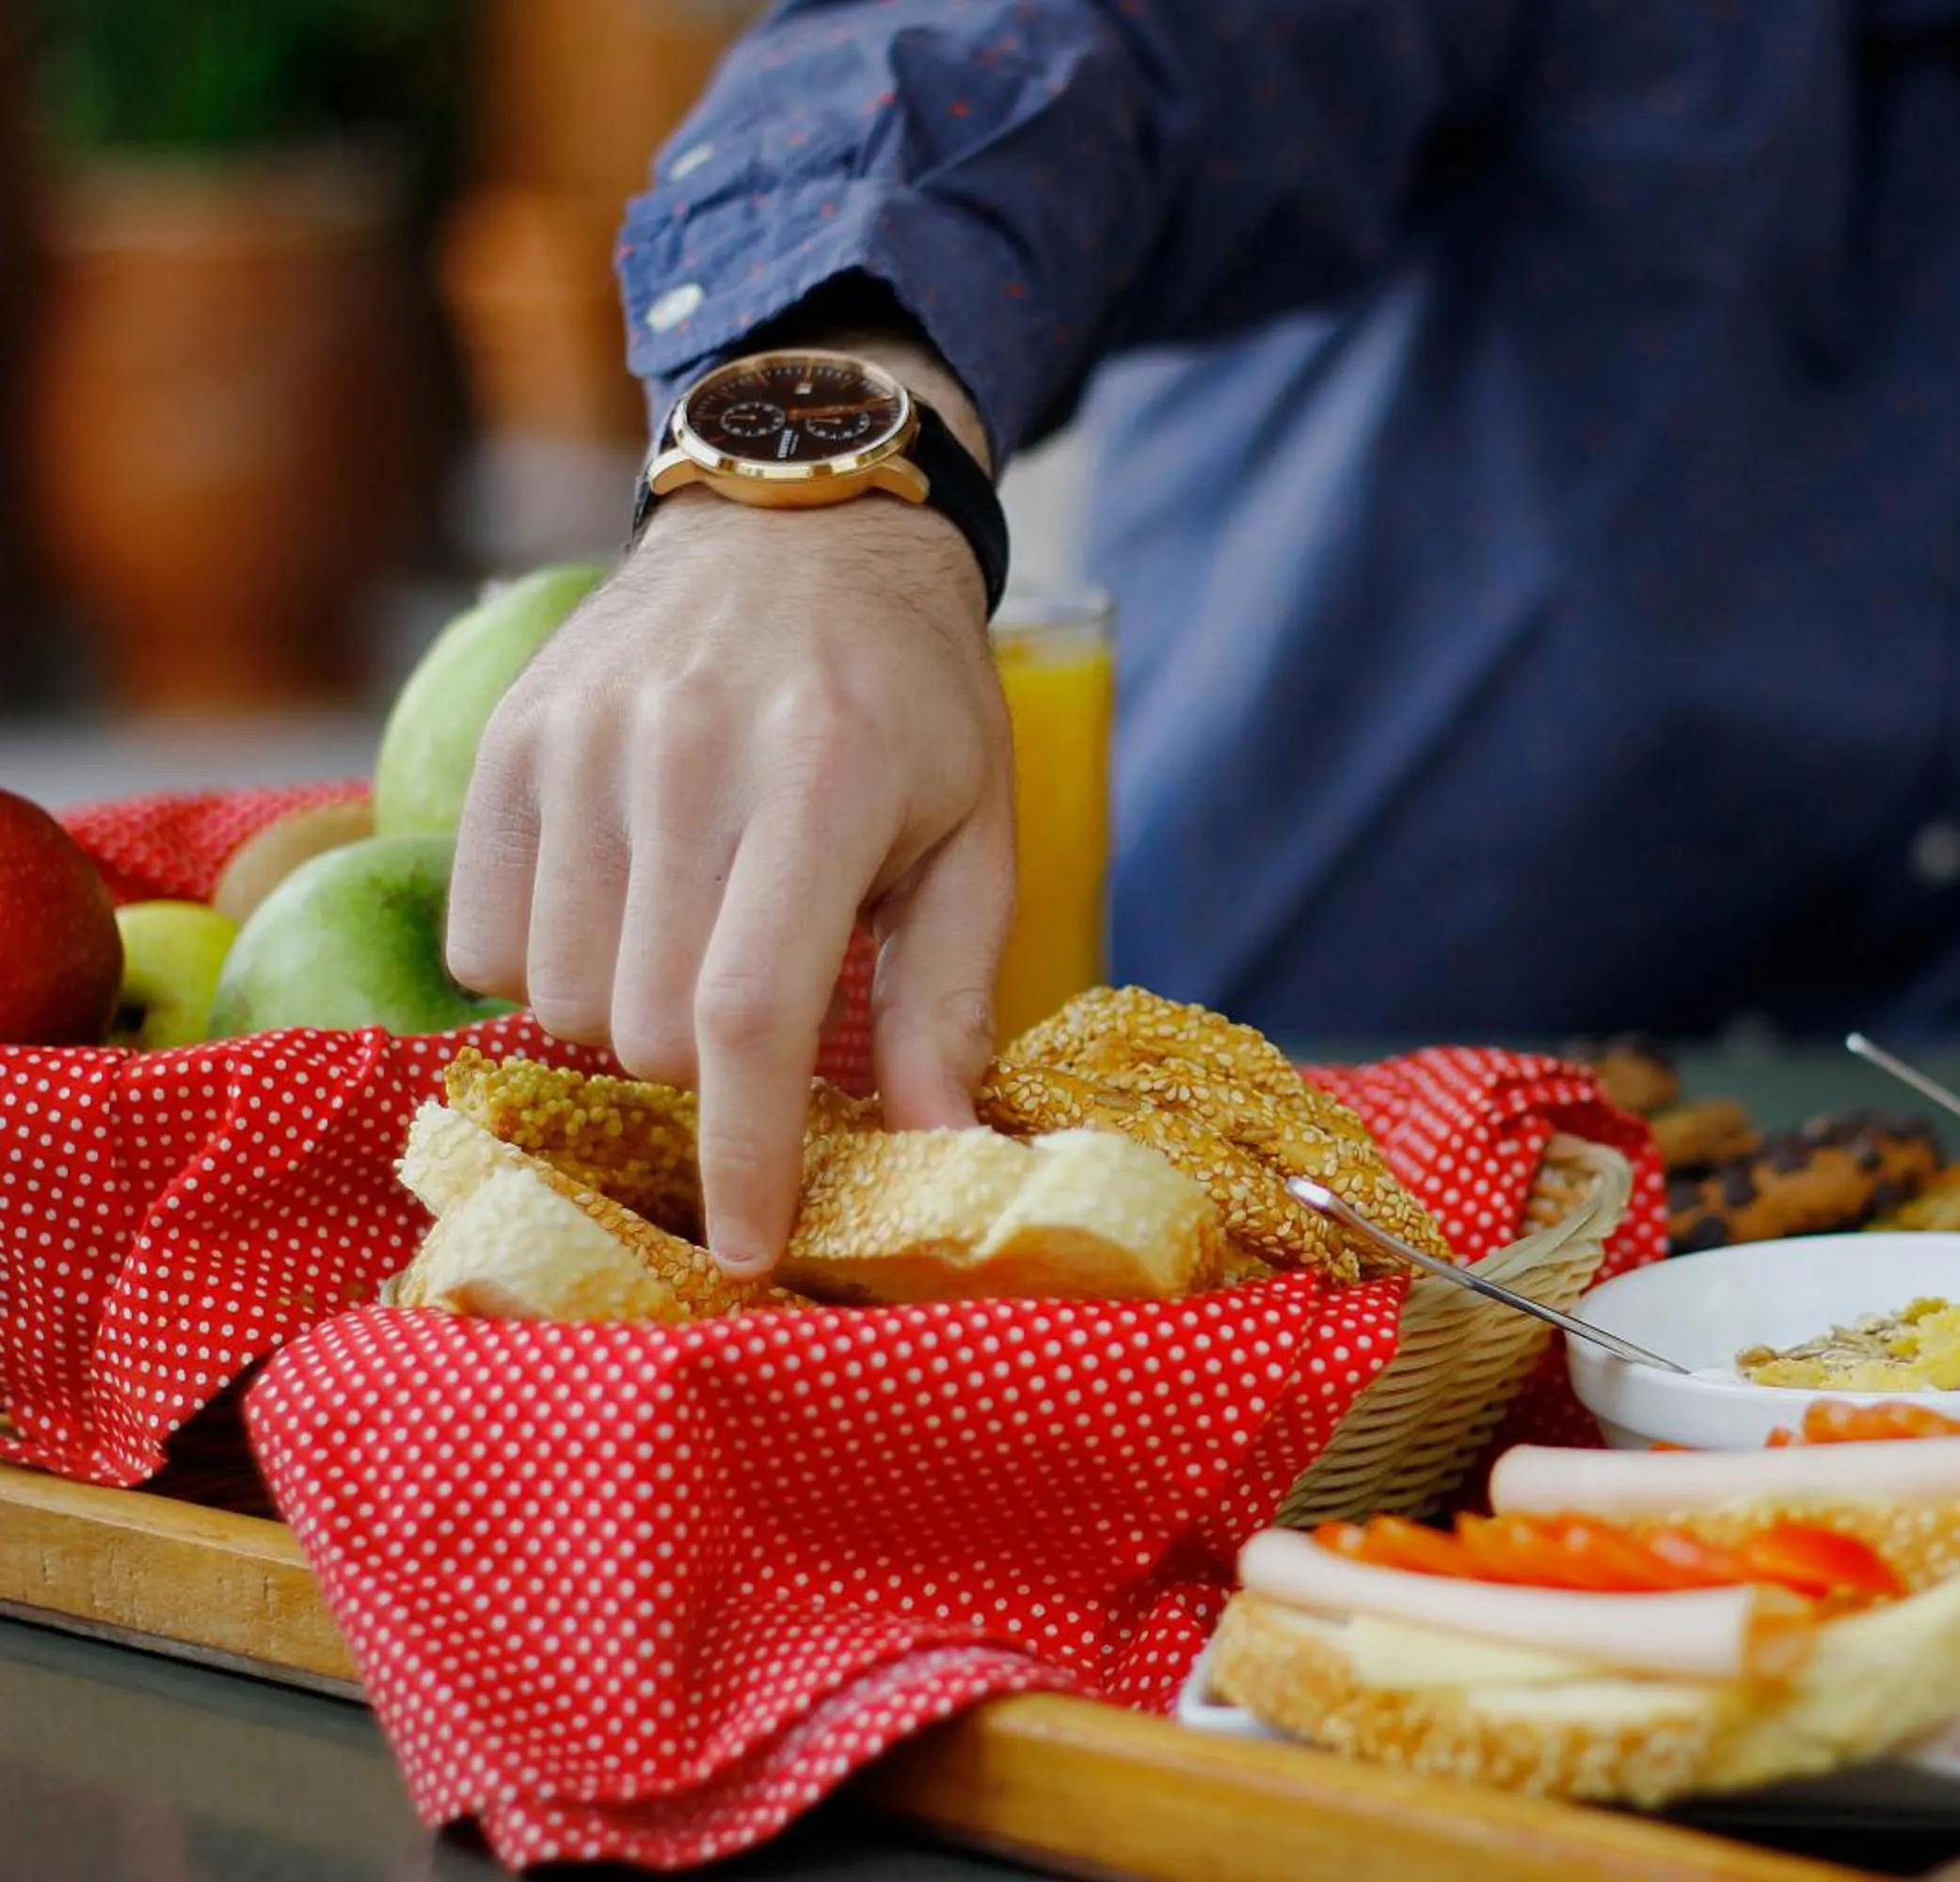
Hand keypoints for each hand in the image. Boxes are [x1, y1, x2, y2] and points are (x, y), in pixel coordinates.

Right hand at [446, 489, 1012, 1278]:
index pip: (750, 1017)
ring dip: (623, 1017)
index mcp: (824, 785)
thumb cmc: (911, 700)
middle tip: (760, 1011)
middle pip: (648, 1027)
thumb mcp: (975, 835)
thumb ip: (948, 995)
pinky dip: (539, 965)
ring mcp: (583, 745)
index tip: (747, 1245)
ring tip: (691, 941)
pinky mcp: (509, 741)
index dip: (744, 1154)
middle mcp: (687, 760)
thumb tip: (940, 1149)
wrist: (801, 528)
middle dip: (707, 1072)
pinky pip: (481, 939)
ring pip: (556, 996)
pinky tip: (616, 909)